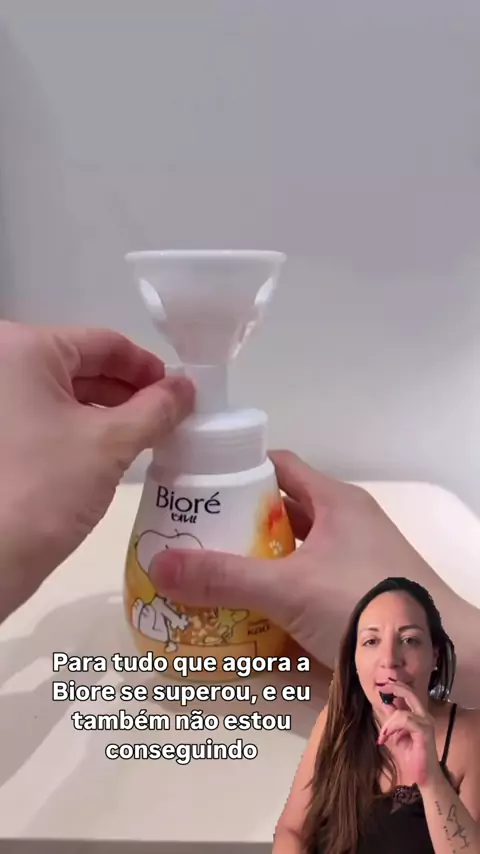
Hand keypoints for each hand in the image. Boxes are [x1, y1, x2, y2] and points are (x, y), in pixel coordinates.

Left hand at [0, 320, 193, 618]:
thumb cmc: (44, 488)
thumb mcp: (109, 444)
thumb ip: (155, 409)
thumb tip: (186, 387)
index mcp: (23, 349)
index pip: (102, 342)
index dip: (147, 367)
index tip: (179, 395)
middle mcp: (3, 366)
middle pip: (82, 365)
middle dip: (129, 392)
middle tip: (168, 420)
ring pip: (64, 395)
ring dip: (108, 413)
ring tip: (146, 440)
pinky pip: (45, 419)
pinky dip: (80, 430)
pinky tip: (109, 455)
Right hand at [149, 449, 430, 666]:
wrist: (439, 657)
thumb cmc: (366, 604)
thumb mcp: (289, 589)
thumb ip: (225, 579)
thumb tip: (158, 565)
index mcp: (334, 501)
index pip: (278, 465)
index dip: (237, 469)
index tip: (198, 485)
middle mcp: (346, 522)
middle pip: (282, 509)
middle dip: (239, 521)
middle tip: (194, 535)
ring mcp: (355, 558)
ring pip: (296, 548)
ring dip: (259, 557)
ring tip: (212, 570)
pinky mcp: (358, 591)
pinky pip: (308, 578)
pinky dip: (281, 587)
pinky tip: (252, 607)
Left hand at [376, 681, 440, 787]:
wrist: (424, 776)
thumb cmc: (412, 756)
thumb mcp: (397, 734)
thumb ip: (393, 719)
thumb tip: (386, 703)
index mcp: (419, 715)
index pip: (409, 694)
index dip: (396, 686)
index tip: (382, 684)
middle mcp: (425, 716)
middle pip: (410, 693)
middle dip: (395, 687)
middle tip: (382, 686)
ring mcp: (427, 723)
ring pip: (402, 713)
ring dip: (388, 724)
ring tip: (383, 736)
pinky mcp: (425, 731)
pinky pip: (405, 721)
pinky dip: (392, 727)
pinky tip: (387, 737)